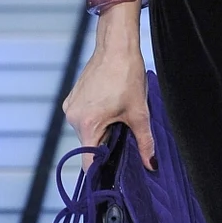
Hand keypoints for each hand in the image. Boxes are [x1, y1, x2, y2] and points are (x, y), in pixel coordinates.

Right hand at [62, 0, 155, 167]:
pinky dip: (96, 119)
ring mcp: (70, 107)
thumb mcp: (139, 113)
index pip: (88, 162)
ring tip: (118, 115)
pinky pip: (83, 118)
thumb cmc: (127, 76)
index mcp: (87, 124)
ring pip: (87, 131)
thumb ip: (145, 142)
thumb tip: (151, 165)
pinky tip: (110, 107)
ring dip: (102, 130)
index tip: (111, 176)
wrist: (116, 46)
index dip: (100, 171)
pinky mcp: (72, 99)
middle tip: (124, 134)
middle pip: (89, 145)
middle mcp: (72, 118)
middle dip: (107, 145)